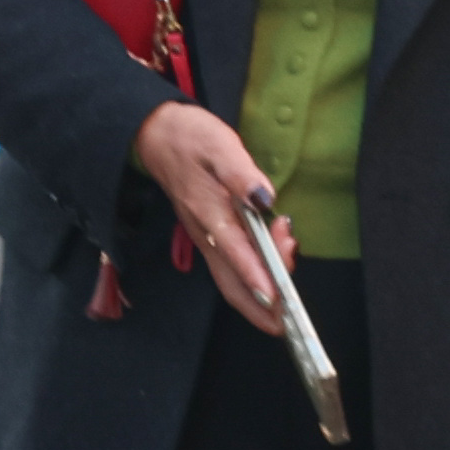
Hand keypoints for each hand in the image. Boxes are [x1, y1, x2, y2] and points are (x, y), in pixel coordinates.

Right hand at [126, 99, 295, 333]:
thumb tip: (265, 199)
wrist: (159, 137)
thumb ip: (242, 174)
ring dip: (260, 296)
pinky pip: (232, 270)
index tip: (278, 301)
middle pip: (232, 284)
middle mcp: (207, 234)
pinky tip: (274, 274)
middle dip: (261, 307)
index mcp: (209, 213)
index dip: (258, 279)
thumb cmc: (191, 139)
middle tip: (291, 312)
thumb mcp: (220, 146)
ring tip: (288, 289)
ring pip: (232, 282)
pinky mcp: (211, 238)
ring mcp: (207, 239)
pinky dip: (254, 281)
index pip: (236, 253)